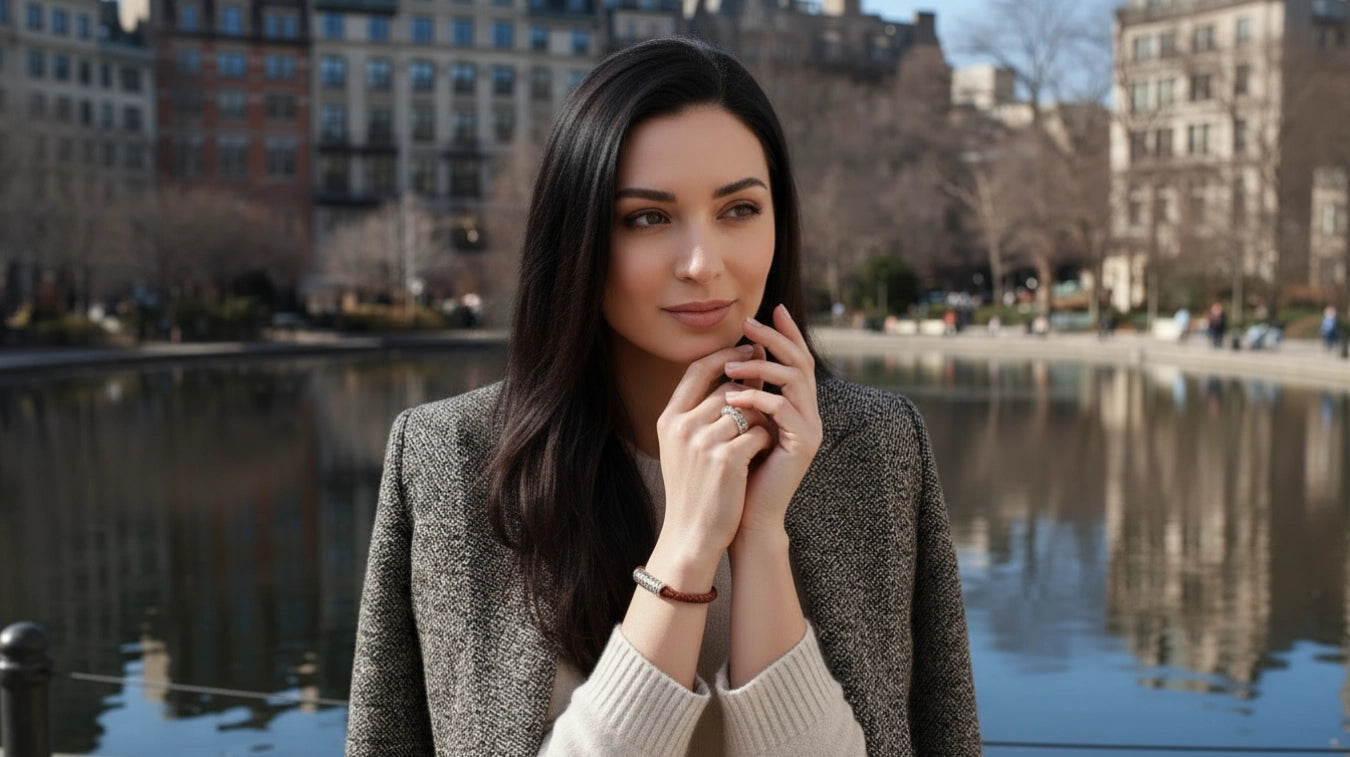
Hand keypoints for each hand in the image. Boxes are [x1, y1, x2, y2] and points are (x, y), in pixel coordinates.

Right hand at [653, 344, 774, 568]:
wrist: (692, 534)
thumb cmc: (694, 489)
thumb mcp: (685, 447)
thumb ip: (701, 413)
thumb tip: (735, 378)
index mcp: (669, 419)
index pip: (698, 369)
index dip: (727, 355)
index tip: (751, 351)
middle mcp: (682, 425)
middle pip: (728, 388)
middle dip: (751, 396)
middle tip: (765, 407)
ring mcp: (702, 441)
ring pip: (748, 409)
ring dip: (761, 421)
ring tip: (759, 441)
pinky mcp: (726, 459)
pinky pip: (759, 432)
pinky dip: (766, 441)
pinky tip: (761, 456)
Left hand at [722, 304, 820, 540]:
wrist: (746, 515)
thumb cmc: (739, 471)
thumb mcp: (740, 423)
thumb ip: (746, 394)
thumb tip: (734, 357)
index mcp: (797, 406)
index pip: (796, 359)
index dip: (786, 332)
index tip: (769, 308)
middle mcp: (810, 414)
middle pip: (801, 362)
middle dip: (775, 338)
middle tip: (748, 322)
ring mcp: (810, 428)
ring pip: (795, 380)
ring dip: (761, 366)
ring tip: (731, 366)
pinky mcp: (803, 445)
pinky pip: (783, 410)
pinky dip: (758, 398)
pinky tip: (733, 396)